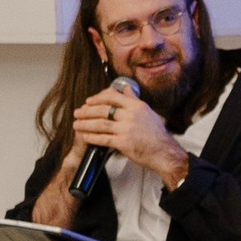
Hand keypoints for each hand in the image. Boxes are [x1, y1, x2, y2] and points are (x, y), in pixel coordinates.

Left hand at [70, 81, 188, 188]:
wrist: (164, 152)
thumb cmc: (157, 134)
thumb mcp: (148, 112)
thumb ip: (134, 100)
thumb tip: (126, 89)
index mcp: (136, 106)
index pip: (112, 96)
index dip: (97, 98)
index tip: (88, 101)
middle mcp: (131, 115)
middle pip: (103, 110)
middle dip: (87, 111)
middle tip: (77, 112)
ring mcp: (127, 129)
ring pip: (100, 124)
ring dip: (86, 124)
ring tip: (76, 124)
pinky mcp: (124, 143)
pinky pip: (103, 138)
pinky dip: (92, 137)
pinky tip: (85, 136)